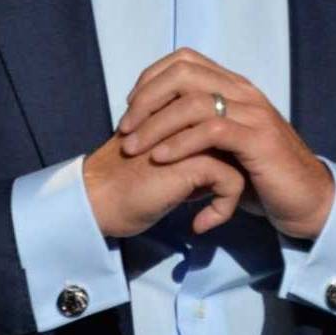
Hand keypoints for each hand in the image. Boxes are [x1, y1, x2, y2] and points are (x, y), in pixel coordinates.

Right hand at [82, 129, 247, 239]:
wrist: (97, 199)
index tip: (212, 185)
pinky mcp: (195, 161)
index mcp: (177, 109)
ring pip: (238, 157)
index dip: (223, 151)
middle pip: (235, 135)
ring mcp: (193, 135)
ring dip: (231, 190)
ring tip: (212, 213)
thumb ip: (184, 148)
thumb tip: (216, 162)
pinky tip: (199, 225)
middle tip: (224, 195)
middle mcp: (188, 115)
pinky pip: (230, 181)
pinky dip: (222, 207)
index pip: (222, 123)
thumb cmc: (122, 181)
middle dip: (237, 166)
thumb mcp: (158, 155)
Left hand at [117, 47, 334, 239]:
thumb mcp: (224, 145)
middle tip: (124, 129)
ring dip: (155, 124)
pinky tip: (160, 159)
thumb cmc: (261, 175)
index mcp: (234, 86)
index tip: (130, 108)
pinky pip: (211, 131)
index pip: (184, 60)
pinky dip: (180, 143)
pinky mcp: (258, 140)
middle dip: (146, 99)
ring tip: (133, 148)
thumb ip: (197, 128)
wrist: (306, 199)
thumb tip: (153, 125)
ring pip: (193, 102)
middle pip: (183, 74)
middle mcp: (243, 92)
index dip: (150, 78)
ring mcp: (253, 113)